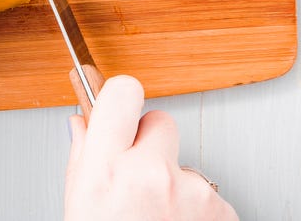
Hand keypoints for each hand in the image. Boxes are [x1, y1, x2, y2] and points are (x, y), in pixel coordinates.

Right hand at [65, 76, 238, 219]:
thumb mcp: (79, 205)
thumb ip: (83, 158)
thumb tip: (82, 124)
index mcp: (107, 169)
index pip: (123, 93)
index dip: (122, 99)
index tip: (120, 109)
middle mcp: (151, 174)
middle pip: (161, 121)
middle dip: (151, 143)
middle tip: (139, 175)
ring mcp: (191, 192)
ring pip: (185, 163)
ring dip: (174, 184)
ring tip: (156, 220)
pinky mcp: (221, 209)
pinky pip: (207, 193)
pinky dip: (196, 211)